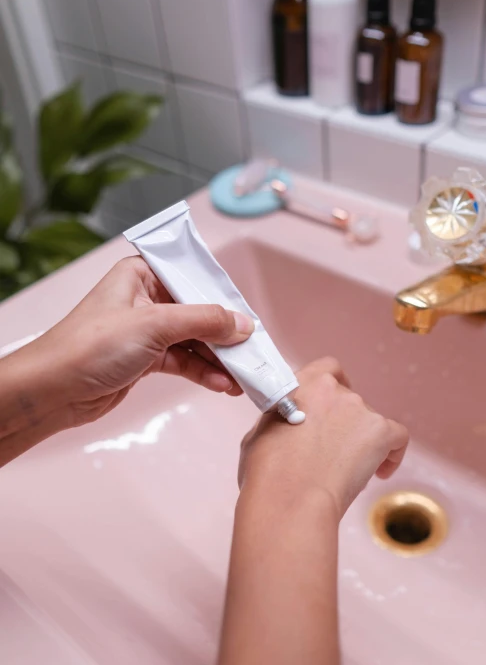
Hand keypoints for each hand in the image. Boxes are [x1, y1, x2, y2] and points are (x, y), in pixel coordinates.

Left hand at [1, 257, 253, 442]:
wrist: (53, 390)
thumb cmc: (91, 346)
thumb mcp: (154, 325)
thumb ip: (203, 321)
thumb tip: (243, 324)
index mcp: (142, 274)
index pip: (193, 279)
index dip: (222, 298)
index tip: (248, 319)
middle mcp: (145, 299)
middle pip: (197, 312)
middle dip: (224, 335)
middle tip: (252, 352)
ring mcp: (145, 331)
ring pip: (193, 340)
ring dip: (218, 359)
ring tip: (243, 376)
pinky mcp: (144, 359)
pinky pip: (183, 361)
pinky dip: (203, 372)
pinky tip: (222, 385)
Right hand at [239, 357, 408, 519]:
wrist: (289, 498)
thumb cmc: (267, 473)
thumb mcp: (259, 434)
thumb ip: (279, 420)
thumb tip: (285, 431)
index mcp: (302, 384)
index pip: (327, 370)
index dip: (330, 389)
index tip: (327, 408)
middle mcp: (333, 390)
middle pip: (347, 400)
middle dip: (342, 423)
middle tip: (332, 451)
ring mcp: (359, 408)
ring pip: (369, 421)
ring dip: (362, 440)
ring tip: (348, 470)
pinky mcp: (381, 431)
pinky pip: (396, 437)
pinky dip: (392, 453)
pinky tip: (380, 471)